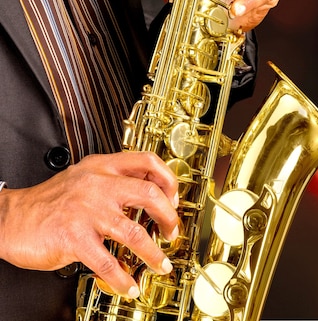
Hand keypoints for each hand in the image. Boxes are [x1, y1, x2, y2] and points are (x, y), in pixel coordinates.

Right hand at [0, 152, 178, 298]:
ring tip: (160, 264)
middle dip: (169, 216)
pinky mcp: (74, 237)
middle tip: (171, 231)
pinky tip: (129, 285)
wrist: (10, 219)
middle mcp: (97, 185)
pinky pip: (108, 261)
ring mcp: (86, 211)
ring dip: (153, 253)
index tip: (174, 198)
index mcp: (102, 167)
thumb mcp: (84, 178)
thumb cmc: (49, 202)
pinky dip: (123, 277)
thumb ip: (113, 181)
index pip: (147, 161)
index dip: (168, 179)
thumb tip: (151, 196)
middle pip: (149, 193)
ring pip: (134, 232)